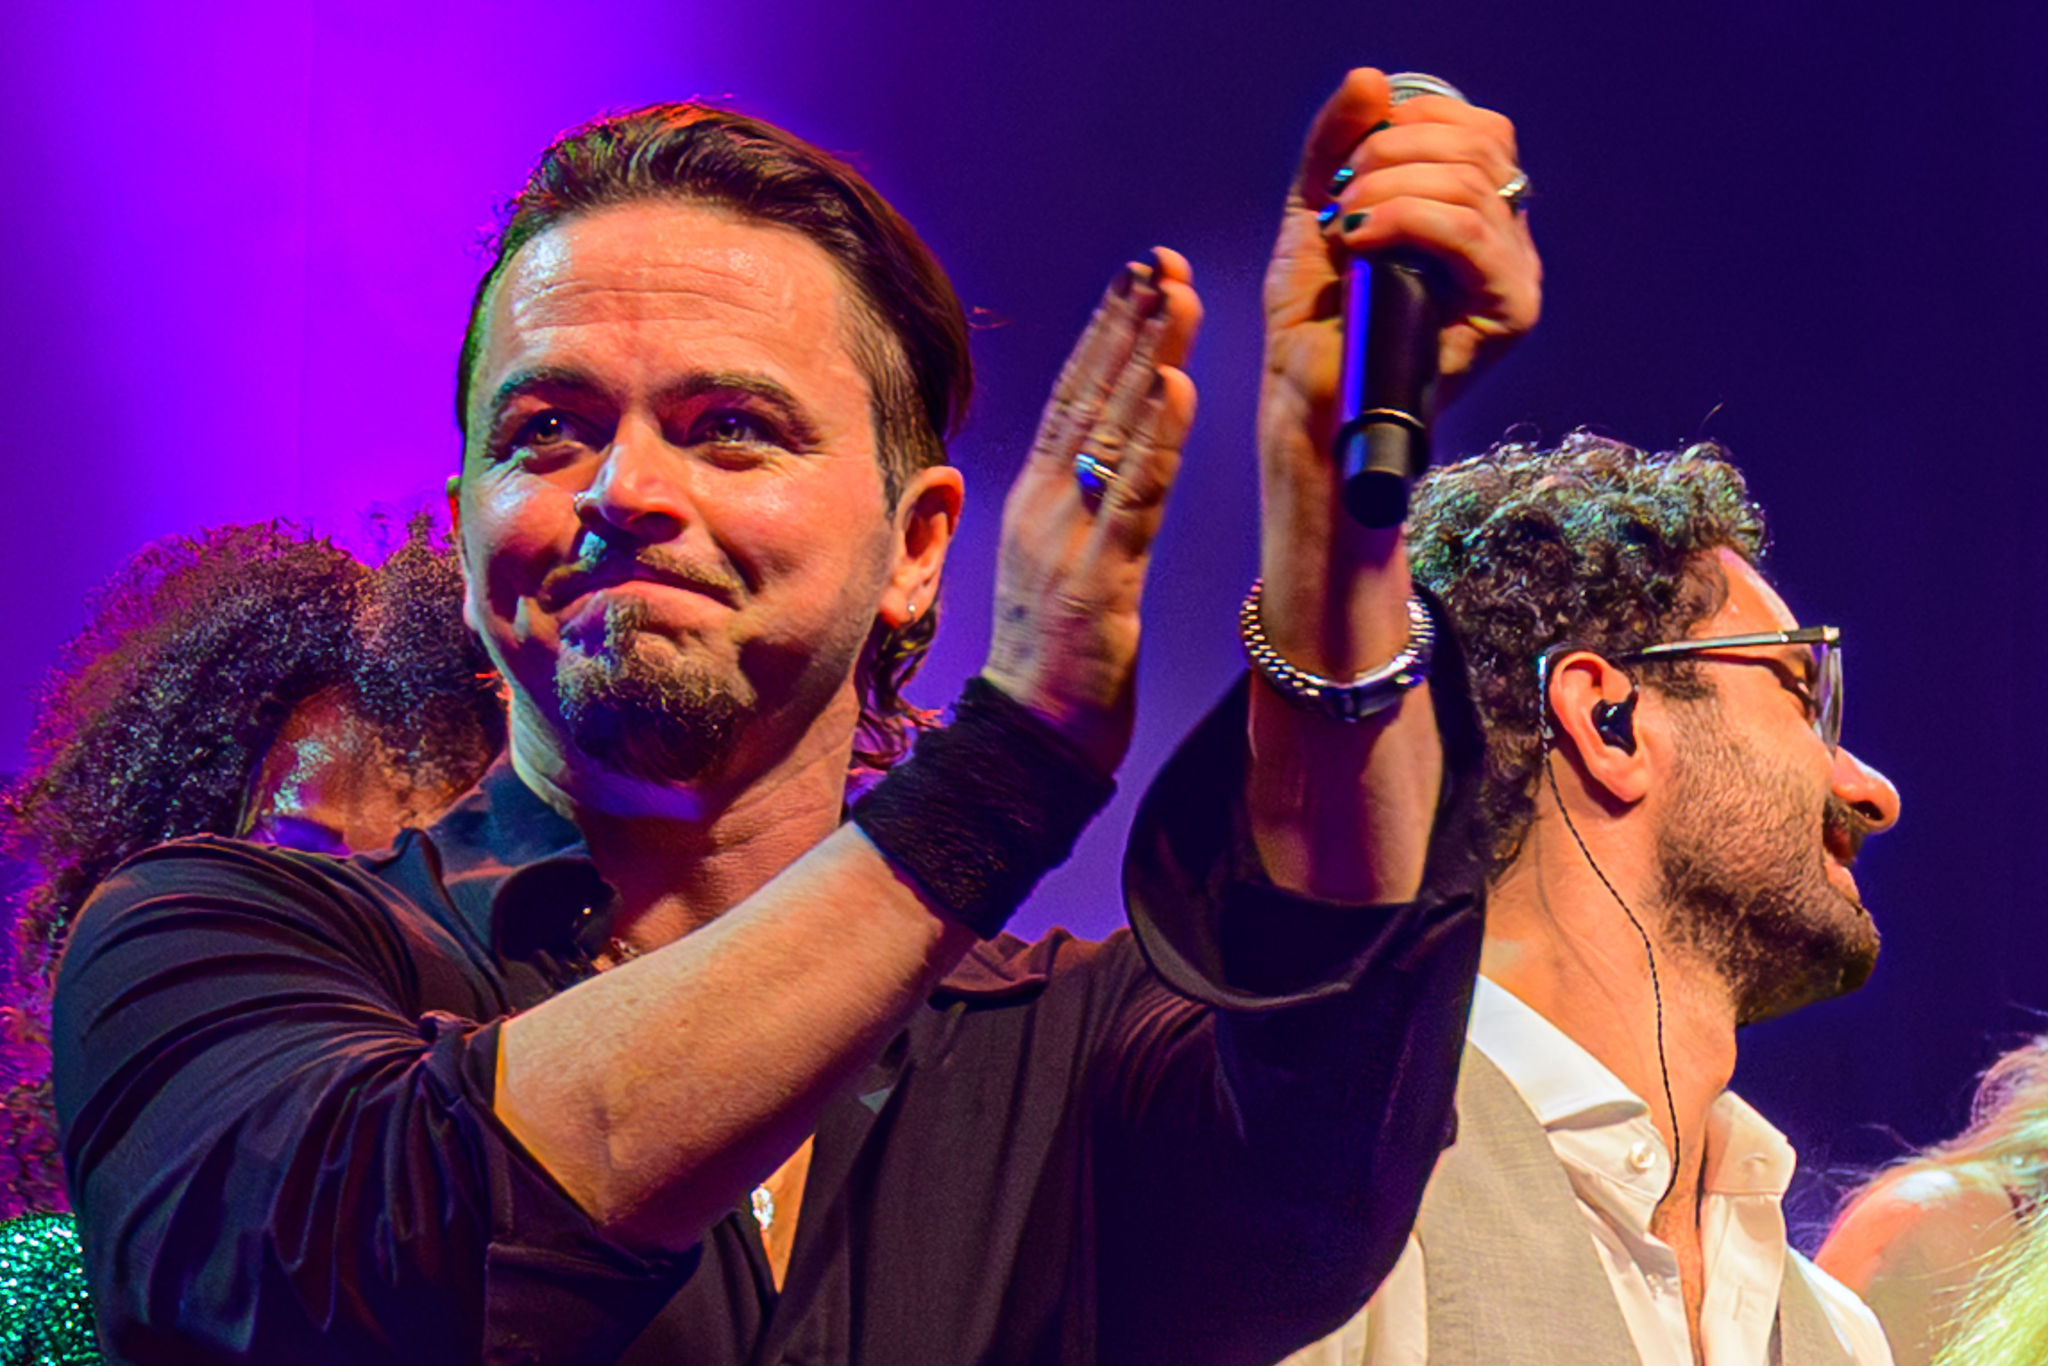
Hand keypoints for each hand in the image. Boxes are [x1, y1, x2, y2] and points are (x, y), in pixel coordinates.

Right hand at [982, 250, 1200, 772]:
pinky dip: (1156, 440)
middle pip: (1090, 399)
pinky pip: (1132, 500)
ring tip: (1177, 295)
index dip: (1104, 335)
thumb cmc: (1053, 662)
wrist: (1026, 744)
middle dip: (1127, 324)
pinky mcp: (1097, 584)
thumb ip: (1078, 510)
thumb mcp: (1060, 567)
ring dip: (1148, 357)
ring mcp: (1067, 543)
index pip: (1072, 401)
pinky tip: (1176, 387)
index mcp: (1036, 502)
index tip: (1136, 278)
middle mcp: (1044, 508)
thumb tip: (1101, 462)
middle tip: (1159, 261)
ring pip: (1112, 434)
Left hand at [1269, 67, 1539, 435]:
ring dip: (1390, 187)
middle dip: (1394, 152)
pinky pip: (1468, 232)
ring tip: (1345, 223)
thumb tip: (1371, 78)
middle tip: (1342, 193)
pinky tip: (1359, 239)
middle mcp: (1506, 242)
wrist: (1309, 400)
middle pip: (1480, 146)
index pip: (1478, 130)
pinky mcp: (1510, 312)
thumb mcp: (1316, 209)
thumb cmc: (1316, 320)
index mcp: (1476, 213)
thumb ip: (1336, 142)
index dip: (1415, 119)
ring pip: (1470, 185)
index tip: (1352, 155)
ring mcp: (1514, 277)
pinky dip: (1404, 219)